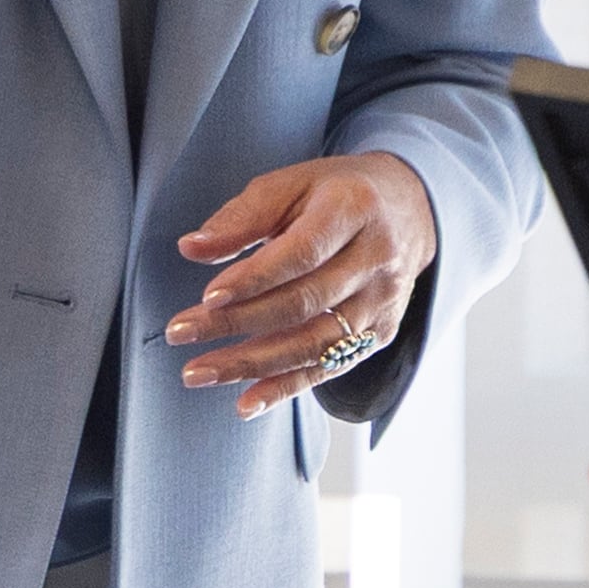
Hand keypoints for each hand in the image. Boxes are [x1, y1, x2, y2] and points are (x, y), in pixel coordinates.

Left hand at [164, 153, 435, 418]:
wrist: (408, 207)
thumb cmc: (335, 193)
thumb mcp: (291, 185)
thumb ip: (243, 216)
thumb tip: (191, 248)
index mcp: (353, 209)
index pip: (301, 253)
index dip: (254, 279)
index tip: (207, 298)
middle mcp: (376, 258)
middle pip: (304, 302)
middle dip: (237, 324)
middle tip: (180, 333)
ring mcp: (382, 301)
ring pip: (314, 344)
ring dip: (252, 365)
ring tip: (199, 372)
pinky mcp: (379, 333)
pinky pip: (329, 368)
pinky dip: (285, 388)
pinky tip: (245, 402)